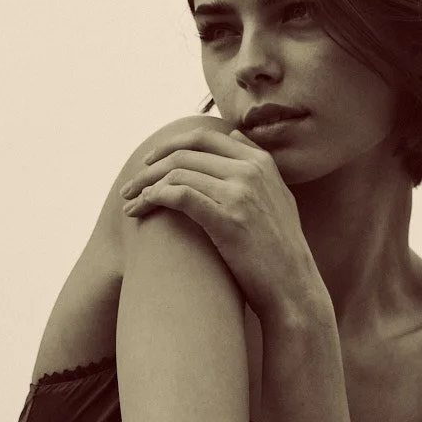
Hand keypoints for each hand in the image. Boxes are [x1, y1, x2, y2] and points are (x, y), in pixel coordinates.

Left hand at [118, 116, 324, 322]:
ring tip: (129, 203)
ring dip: (145, 186)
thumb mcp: (279, 194)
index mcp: (260, 162)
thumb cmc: (281, 247)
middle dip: (150, 168)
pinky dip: (154, 198)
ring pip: (177, 174)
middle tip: (130, 186)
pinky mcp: (228, 219)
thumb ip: (257, 162)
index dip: (169, 146)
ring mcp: (240, 193)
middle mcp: (251, 171)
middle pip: (184, 154)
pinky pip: (180, 195)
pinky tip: (140, 210)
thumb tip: (234, 134)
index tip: (149, 162)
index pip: (203, 137)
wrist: (293, 287)